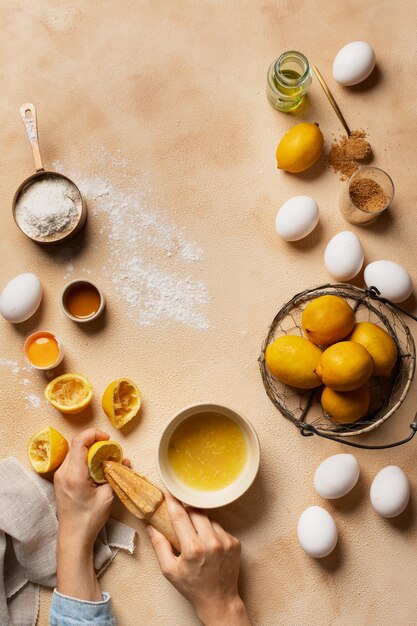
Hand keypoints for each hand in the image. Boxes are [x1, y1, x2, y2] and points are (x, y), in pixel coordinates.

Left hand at [54, 428, 125, 600]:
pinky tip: (96, 470)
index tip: (107, 439)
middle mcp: (63, 472)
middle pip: (76, 445)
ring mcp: (59, 476)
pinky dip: (85, 460)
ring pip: (75, 452)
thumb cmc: (89, 519)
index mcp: (74, 475)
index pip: (78, 441)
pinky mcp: (61, 480)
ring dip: (90, 451)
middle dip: (94, 442)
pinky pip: (73, 461)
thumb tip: (123, 460)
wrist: (73, 537)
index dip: (93, 434)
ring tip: (104, 460)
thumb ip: (115, 474)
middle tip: (109, 450)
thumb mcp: (107, 496)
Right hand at [147, 493, 250, 625]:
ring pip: (209, 518)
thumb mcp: (170, 570)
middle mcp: (211, 542)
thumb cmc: (193, 587)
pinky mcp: (234, 542)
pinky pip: (219, 527)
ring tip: (195, 534)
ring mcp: (225, 541)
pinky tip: (208, 541)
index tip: (169, 492)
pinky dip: (211, 530)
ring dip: (200, 520)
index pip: (180, 517)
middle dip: (187, 510)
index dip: (173, 502)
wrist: (219, 600)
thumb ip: (159, 546)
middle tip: (180, 514)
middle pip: (196, 512)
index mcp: (193, 549)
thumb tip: (150, 526)